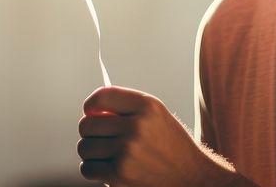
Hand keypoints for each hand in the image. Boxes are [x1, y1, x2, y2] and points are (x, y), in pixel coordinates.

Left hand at [77, 86, 241, 186]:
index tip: (90, 112)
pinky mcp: (120, 175)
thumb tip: (90, 111)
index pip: (102, 97)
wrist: (190, 179)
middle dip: (89, 131)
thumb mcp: (156, 116)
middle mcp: (136, 126)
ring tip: (106, 154)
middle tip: (100, 137)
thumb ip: (127, 108)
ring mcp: (127, 151)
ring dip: (91, 152)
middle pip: (87, 124)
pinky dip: (93, 170)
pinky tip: (108, 168)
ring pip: (84, 147)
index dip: (91, 105)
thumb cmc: (171, 146)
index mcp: (146, 105)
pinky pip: (87, 168)